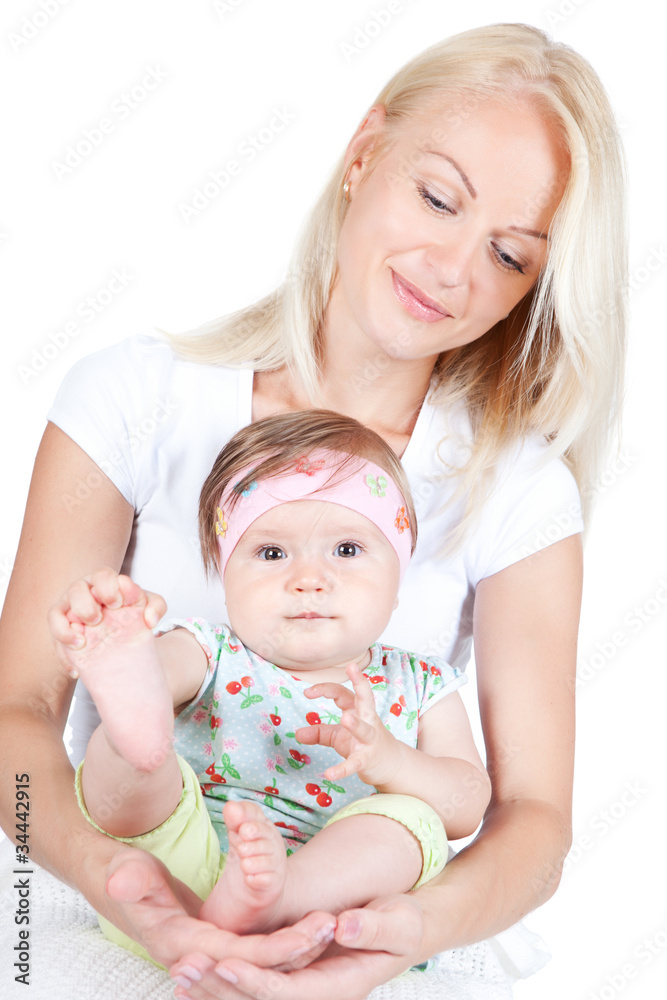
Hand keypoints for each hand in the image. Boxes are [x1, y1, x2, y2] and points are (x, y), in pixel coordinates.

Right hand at [47, 566, 165, 675]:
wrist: (125, 638)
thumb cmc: (133, 614)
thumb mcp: (148, 607)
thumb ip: (156, 606)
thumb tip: (150, 619)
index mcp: (105, 582)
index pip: (102, 576)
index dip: (108, 587)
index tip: (118, 603)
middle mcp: (83, 592)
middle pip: (76, 590)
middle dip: (85, 605)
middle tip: (98, 620)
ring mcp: (68, 610)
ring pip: (56, 612)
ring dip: (65, 628)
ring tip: (82, 642)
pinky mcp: (61, 630)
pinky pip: (54, 639)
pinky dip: (63, 652)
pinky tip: (76, 669)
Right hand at [100, 847, 336, 984]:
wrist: (120, 885)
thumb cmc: (125, 876)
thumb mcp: (124, 872)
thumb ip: (128, 880)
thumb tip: (123, 882)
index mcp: (179, 944)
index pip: (235, 955)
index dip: (272, 950)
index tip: (310, 935)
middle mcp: (198, 957)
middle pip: (256, 963)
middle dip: (296, 948)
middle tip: (330, 924)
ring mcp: (208, 955)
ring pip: (261, 962)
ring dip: (296, 947)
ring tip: (331, 923)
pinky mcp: (217, 948)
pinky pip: (256, 955)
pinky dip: (285, 946)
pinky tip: (312, 931)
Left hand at [170, 894, 426, 999]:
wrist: (401, 930)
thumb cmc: (401, 923)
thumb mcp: (399, 921)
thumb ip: (374, 927)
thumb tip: (345, 927)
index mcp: (339, 987)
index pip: (288, 994)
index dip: (253, 983)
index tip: (223, 965)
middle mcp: (316, 994)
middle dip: (220, 988)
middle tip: (183, 966)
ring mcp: (302, 988)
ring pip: (251, 999)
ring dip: (213, 989)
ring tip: (179, 970)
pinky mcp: (291, 978)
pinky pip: (253, 988)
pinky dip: (222, 984)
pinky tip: (193, 978)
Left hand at [296, 662, 402, 785]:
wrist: (391, 766)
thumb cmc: (363, 744)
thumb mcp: (339, 736)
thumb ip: (319, 732)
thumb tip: (297, 733)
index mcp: (358, 710)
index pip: (342, 692)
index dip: (325, 689)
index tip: (307, 692)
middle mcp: (367, 720)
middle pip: (365, 698)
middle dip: (360, 683)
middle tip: (353, 667)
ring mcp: (370, 740)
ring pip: (365, 729)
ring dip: (356, 724)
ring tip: (345, 719)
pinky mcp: (368, 760)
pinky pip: (355, 763)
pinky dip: (342, 769)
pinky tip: (329, 774)